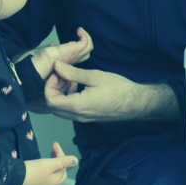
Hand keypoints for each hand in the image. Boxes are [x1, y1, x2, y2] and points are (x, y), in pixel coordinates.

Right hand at [18, 142, 77, 184]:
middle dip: (59, 160)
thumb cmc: (33, 171)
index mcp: (56, 182)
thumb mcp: (49, 164)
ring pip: (53, 176)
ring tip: (48, 157)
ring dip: (53, 165)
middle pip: (60, 172)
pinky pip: (45, 179)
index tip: (54, 143)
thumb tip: (76, 160)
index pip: (63, 165)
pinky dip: (47, 171)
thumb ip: (63, 161)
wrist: (14, 180)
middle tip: (53, 150)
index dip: (60, 153)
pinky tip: (42, 167)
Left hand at [30, 28, 92, 79]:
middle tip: (80, 33)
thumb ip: (56, 48)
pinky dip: (84, 35)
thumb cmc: (41, 58)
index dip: (80, 46)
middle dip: (87, 41)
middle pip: (87, 52)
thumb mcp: (50, 51)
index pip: (80, 55)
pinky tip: (78, 31)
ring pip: (89, 47)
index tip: (75, 37)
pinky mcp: (74, 50)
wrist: (40, 62)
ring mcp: (75, 55)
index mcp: (68, 60)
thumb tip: (58, 45)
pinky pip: (85, 43)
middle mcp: (73, 59)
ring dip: (86, 36)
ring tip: (80, 30)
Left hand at [43, 61, 178, 122]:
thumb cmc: (119, 89)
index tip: (57, 73)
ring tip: (70, 78)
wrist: (136, 103)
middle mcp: (78, 116)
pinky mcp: (88, 116)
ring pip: (61, 109)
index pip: (51, 101)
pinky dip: (68, 97)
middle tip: (61, 75)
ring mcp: (83, 118)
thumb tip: (56, 66)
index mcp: (78, 106)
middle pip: (53, 106)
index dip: (49, 86)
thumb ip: (72, 73)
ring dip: (61, 93)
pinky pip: (70, 109)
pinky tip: (77, 85)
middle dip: (53, 89)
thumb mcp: (94, 76)